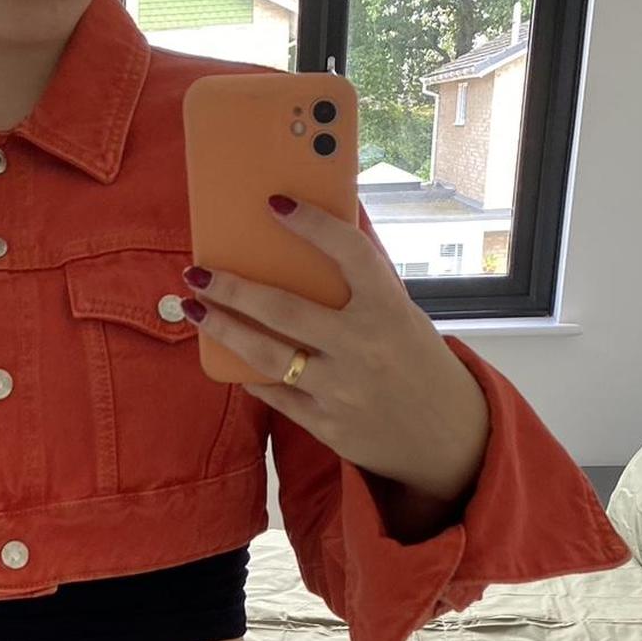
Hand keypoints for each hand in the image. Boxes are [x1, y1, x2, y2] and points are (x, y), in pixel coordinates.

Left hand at [180, 195, 490, 504]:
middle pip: (283, 310)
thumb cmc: (417, 364)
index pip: (349, 253)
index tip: (275, 203)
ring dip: (223, 329)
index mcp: (388, 310)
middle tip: (197, 272)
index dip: (312, 225)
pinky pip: (274, 393)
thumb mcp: (404, 316)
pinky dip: (248, 373)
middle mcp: (363, 347)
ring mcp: (341, 389)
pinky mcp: (326, 424)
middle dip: (232, 288)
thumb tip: (323, 232)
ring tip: (195, 309)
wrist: (446, 437)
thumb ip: (364, 285)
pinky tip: (228, 355)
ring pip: (266, 356)